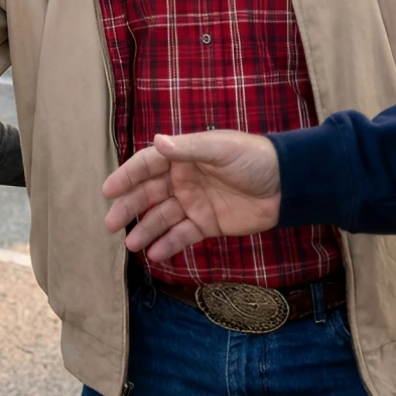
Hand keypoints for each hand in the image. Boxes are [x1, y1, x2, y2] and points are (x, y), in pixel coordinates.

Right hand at [101, 130, 281, 262]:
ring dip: (146, 230)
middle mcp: (183, 180)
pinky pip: (183, 235)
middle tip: (111, 223)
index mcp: (183, 157)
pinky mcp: (207, 224)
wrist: (287, 185)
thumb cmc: (253, 158)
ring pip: (162, 218)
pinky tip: (154, 254)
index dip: (127, 176)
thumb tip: (157, 142)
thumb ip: (188, 149)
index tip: (108, 190)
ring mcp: (194, 203)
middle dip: (129, 208)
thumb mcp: (220, 149)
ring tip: (130, 244)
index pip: (147, 165)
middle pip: (149, 194)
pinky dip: (168, 244)